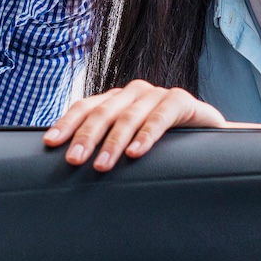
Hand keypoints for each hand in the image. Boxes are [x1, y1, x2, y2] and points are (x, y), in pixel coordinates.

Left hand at [43, 80, 229, 170]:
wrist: (209, 139)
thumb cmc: (163, 146)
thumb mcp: (130, 145)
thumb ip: (106, 148)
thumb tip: (70, 167)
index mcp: (115, 100)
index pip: (85, 108)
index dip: (67, 124)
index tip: (51, 143)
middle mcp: (132, 93)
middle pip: (103, 112)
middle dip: (86, 137)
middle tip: (74, 160)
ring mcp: (156, 94)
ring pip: (129, 116)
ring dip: (114, 142)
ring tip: (102, 165)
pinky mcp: (180, 100)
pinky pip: (160, 117)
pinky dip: (147, 135)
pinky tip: (136, 152)